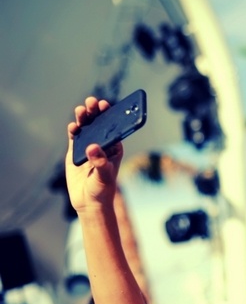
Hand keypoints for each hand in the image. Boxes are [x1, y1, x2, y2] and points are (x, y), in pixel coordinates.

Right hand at [65, 97, 122, 213]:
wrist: (89, 202)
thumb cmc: (102, 189)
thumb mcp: (104, 176)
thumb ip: (100, 162)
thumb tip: (92, 148)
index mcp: (114, 148)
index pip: (113, 128)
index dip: (110, 115)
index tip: (106, 104)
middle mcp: (102, 144)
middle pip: (99, 124)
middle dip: (96, 112)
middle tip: (92, 102)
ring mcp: (88, 147)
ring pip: (86, 128)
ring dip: (84, 118)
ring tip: (81, 109)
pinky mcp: (75, 152)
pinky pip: (74, 137)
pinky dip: (73, 131)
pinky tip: (73, 126)